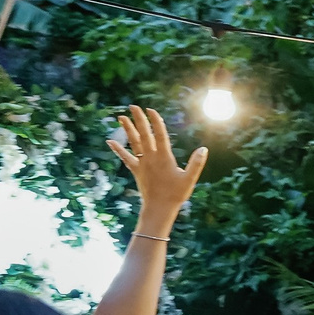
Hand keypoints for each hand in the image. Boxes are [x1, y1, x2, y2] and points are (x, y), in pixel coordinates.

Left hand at [107, 105, 207, 221]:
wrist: (159, 208)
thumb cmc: (176, 194)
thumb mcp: (189, 179)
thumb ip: (196, 163)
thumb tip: (204, 149)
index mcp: (164, 157)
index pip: (160, 135)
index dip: (155, 121)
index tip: (151, 110)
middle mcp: (151, 157)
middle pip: (144, 134)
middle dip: (138, 119)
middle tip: (133, 106)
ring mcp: (142, 163)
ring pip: (133, 142)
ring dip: (127, 129)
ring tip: (120, 117)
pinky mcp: (136, 170)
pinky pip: (125, 157)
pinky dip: (117, 149)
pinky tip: (109, 141)